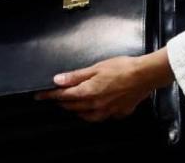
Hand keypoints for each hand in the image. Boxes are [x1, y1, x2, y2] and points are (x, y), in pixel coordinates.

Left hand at [35, 49, 174, 121]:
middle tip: (54, 96)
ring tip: (71, 103)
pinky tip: (93, 107)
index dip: (50, 95)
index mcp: (88, 93)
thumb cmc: (122, 68)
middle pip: (72, 106)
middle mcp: (95, 106)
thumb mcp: (96, 68)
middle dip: (61, 101)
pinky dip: (92, 113)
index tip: (39, 95)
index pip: (63, 96)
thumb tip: (58, 80)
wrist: (145, 76)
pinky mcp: (117, 113)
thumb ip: (76, 76)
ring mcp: (106, 112)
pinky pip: (99, 116)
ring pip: (85, 115)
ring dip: (75, 109)